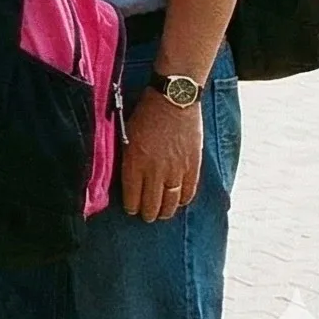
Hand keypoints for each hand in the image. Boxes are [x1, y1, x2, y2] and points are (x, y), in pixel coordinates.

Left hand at [119, 90, 204, 221]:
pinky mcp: (193, 166)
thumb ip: (127, 157)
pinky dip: (184, 200)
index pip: (132, 196)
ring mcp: (175, 170)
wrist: (173, 101)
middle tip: (146, 217)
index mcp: (134, 163)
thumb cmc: (145, 113)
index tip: (131, 210)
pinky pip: (189, 190)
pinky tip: (180, 202)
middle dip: (148, 213)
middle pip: (151, 203)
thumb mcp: (125, 134)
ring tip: (161, 214)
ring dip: (166, 211)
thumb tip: (126, 174)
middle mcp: (154, 171)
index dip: (132, 206)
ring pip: (171, 201)